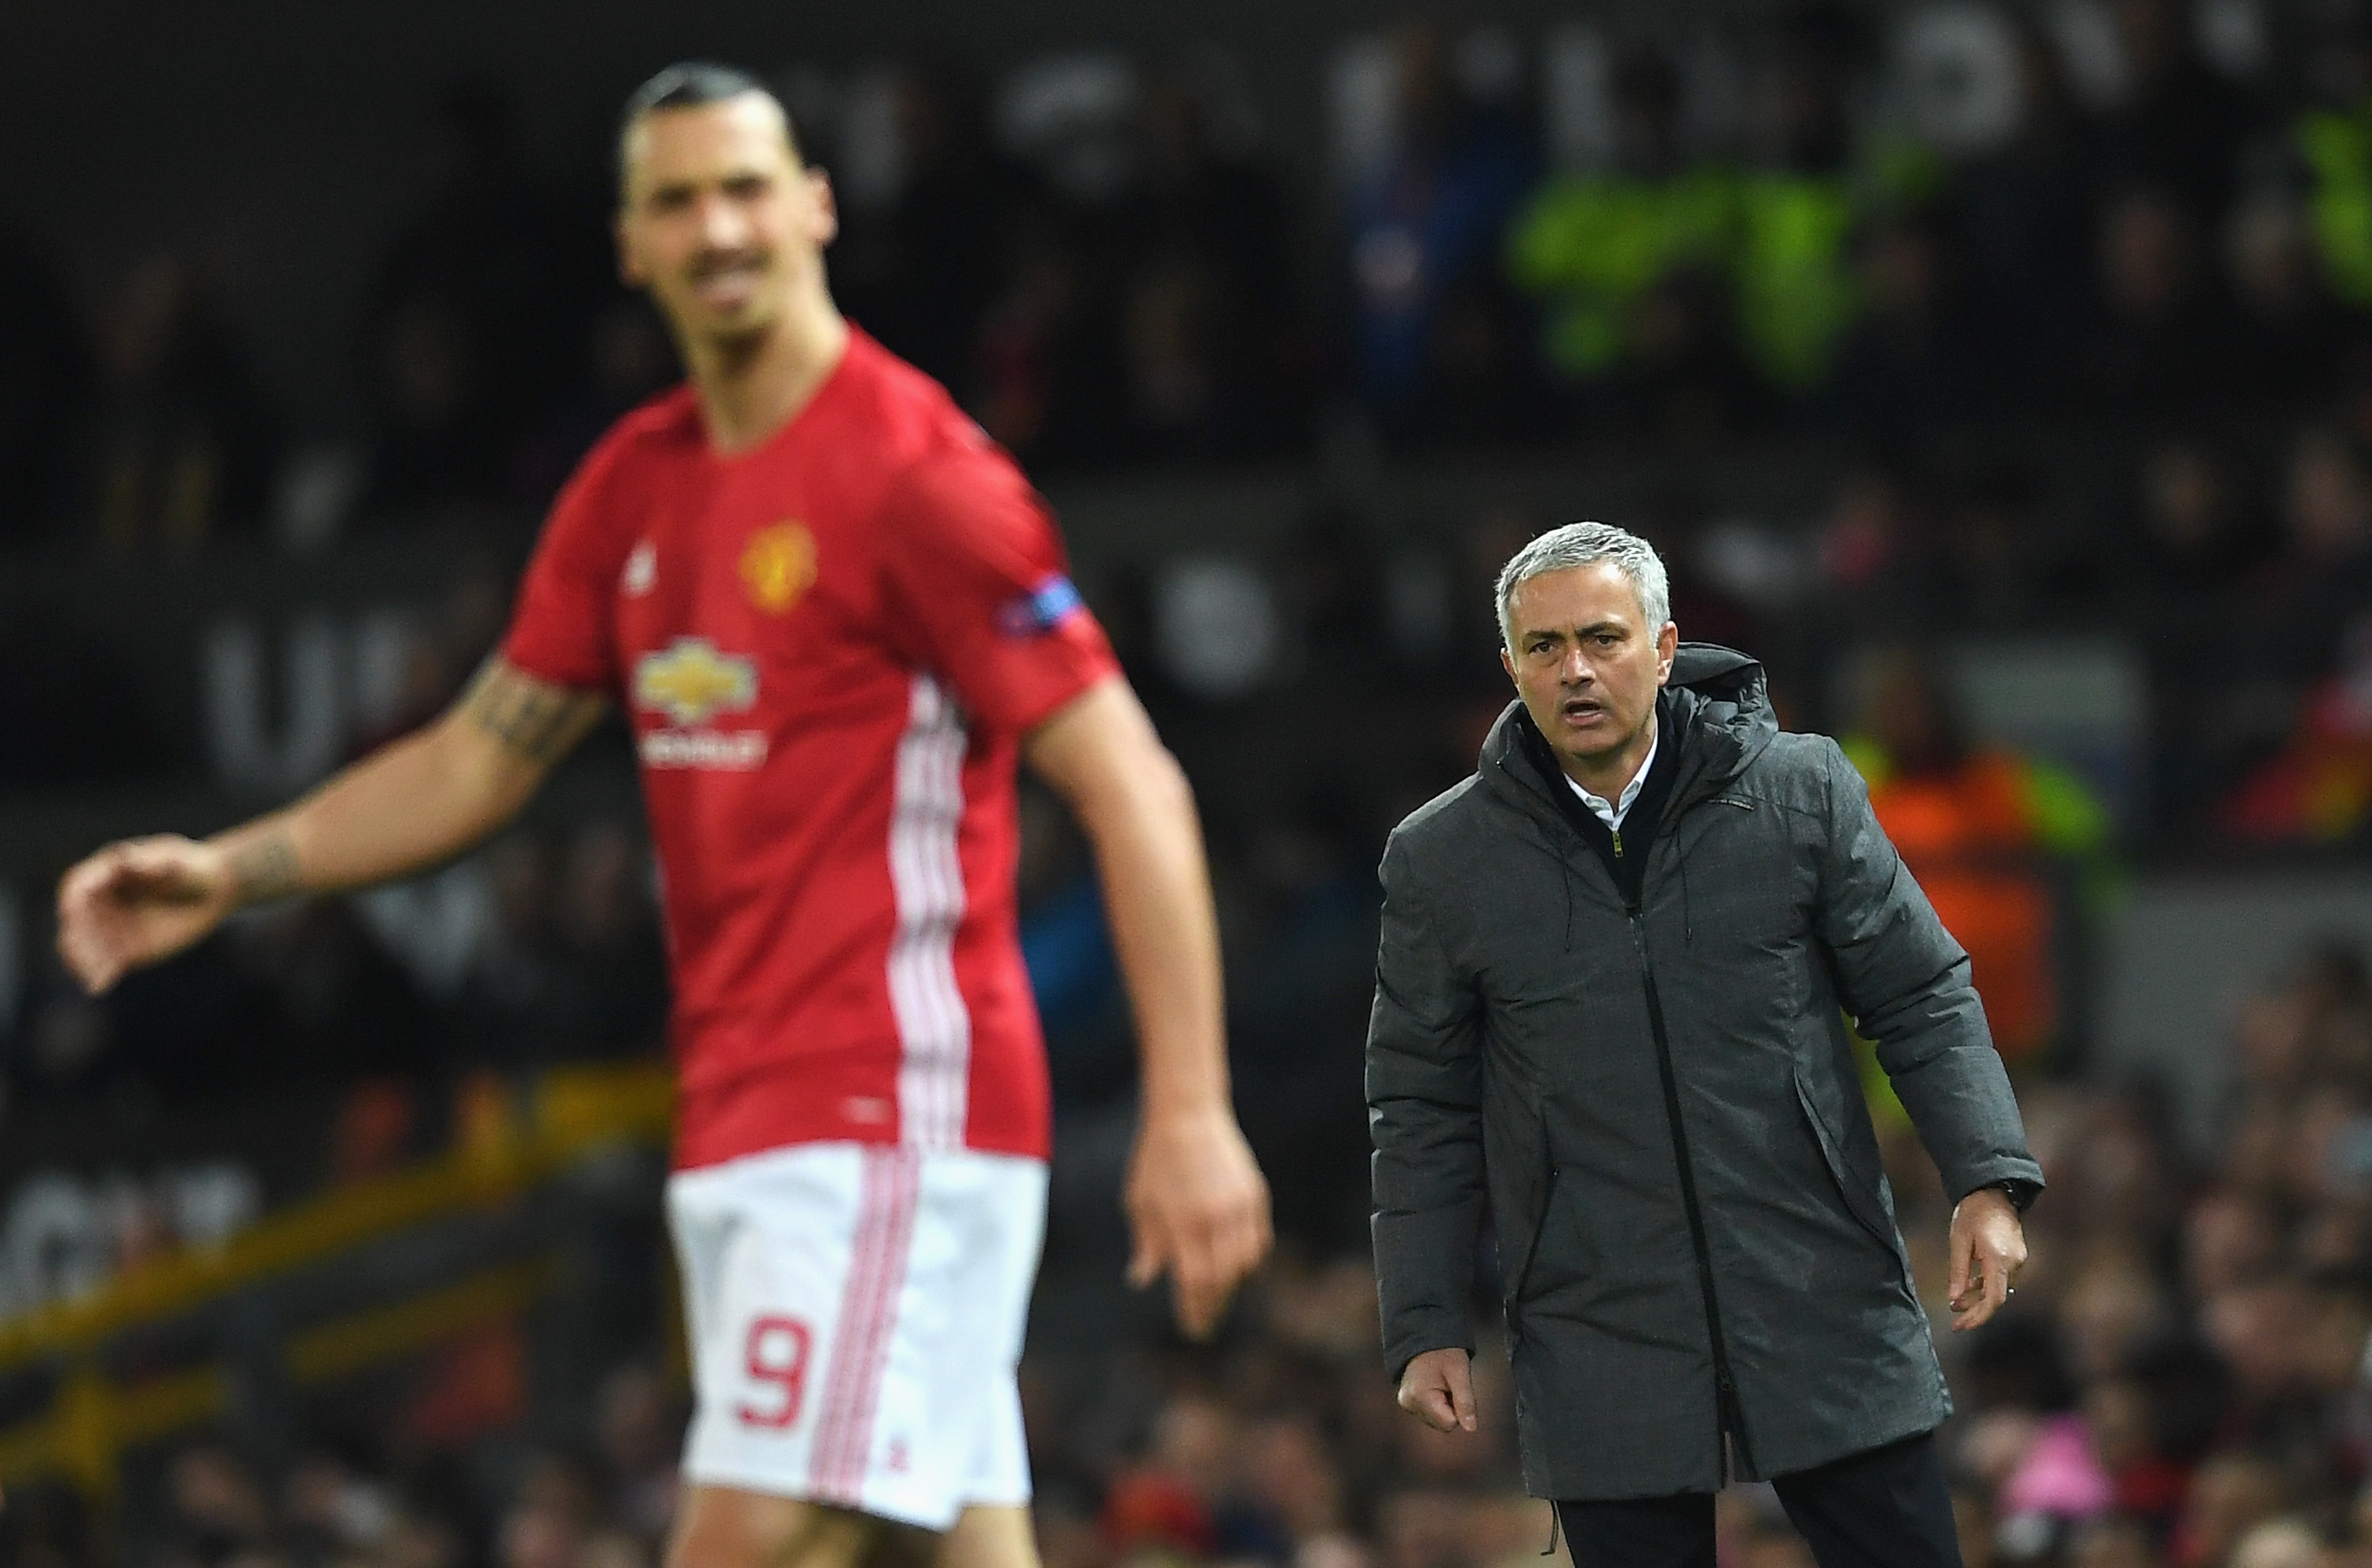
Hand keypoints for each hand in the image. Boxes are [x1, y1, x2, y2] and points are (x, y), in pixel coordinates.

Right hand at [56, 835, 239, 993]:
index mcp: (104, 874)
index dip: (72, 901)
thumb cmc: (192, 867)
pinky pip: (105, 964)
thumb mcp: (174, 859)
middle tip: (82, 953)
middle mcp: (100, 902)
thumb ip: (149, 861)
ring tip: (92, 973)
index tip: (71, 914)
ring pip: (84, 946)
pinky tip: (100, 986)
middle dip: (76, 936)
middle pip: (76, 921)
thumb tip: (122, 855)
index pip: (77, 887)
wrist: (213, 890)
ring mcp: (110, 927)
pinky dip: (99, 974)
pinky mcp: (125, 949)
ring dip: (83, 959)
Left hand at [1124, 1104, 1272, 1338]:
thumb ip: (1146, 1244)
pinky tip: (1235, 1268)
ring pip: (1246, 1263)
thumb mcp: (1139, 1201)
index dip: (1194, 1310)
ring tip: (1217, 1297)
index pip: (1195, 1282)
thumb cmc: (1156, 1158)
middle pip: (1223, 1280)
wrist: (1188, 1113)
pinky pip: (1259, 1240)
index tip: (1191, 1329)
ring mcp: (1240, 1206)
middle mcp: (1217, 1218)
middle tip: (1204, 1322)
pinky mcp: (1255, 1194)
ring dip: (1232, 1286)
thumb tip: (1142, 1280)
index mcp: (1185, 1221)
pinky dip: (1249, 1260)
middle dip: (1213, 1306)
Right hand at [1397, 1347, 1476, 1432]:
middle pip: (1442, 1424)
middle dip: (1451, 1408)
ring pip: (1436, 1421)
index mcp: (1420, 1396)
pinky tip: (1434, 1387)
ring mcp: (1406, 1404)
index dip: (1459, 1408)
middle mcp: (1409, 1403)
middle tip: (1449, 1385)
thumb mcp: (1460, 1373)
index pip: (1449, 1423)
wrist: (1425, 1337)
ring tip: (1441, 1384)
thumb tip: (1471, 1429)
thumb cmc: (1444, 1352)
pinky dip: (1436, 1404)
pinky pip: (1429, 1414)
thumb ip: (1465, 1402)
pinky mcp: (1407, 1403)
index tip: (1455, 1388)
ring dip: (1444, 1407)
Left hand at [1947, 1187, 2027, 1332]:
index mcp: (1999, 1258)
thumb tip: (1954, 1298)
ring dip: (1979, 1299)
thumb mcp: (1958, 1241)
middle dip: (1976, 1312)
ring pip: (2000, 1290)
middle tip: (1955, 1322)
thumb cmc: (1973, 1213)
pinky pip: (2002, 1279)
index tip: (1961, 1326)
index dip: (1979, 1316)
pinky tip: (1969, 1288)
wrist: (1994, 1193)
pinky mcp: (2017, 1258)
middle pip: (1997, 1298)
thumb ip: (1958, 1271)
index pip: (1994, 1299)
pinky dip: (1986, 1287)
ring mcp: (2019, 1260)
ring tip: (1956, 1304)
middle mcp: (2014, 1263)